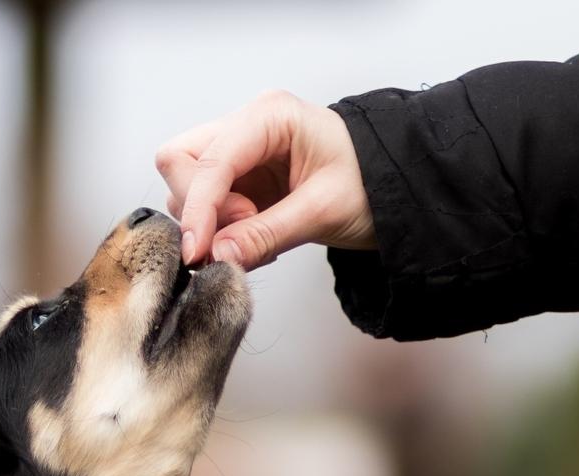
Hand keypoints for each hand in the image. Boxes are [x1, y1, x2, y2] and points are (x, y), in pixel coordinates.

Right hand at [156, 90, 376, 270]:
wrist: (397, 189)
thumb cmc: (372, 184)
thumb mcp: (323, 211)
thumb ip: (266, 234)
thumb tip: (217, 257)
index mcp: (270, 116)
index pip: (208, 158)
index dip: (197, 206)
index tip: (198, 252)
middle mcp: (248, 126)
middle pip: (181, 160)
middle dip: (199, 208)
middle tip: (240, 236)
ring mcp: (242, 152)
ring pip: (188, 184)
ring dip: (212, 223)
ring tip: (258, 238)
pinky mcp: (242, 178)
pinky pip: (209, 205)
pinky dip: (222, 230)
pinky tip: (256, 239)